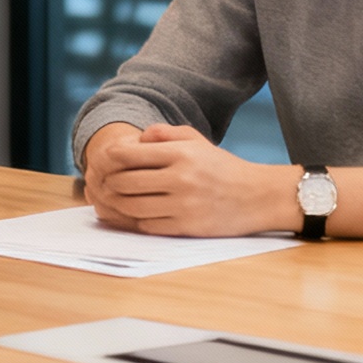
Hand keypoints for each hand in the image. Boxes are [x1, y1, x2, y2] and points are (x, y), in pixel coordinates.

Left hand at [85, 123, 298, 236]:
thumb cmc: (221, 166)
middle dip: (108, 182)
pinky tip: (132, 214)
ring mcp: (183, 206)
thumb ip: (163, 133)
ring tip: (112, 199)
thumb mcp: (195, 140)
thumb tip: (135, 138)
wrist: (258, 196)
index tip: (104, 160)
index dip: (109, 158)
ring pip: (133, 206)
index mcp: (179, 154)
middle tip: (104, 182)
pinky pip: (148, 226)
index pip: (127, 154)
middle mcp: (180, 179)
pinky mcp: (188, 228)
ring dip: (117, 203)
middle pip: (125, 182)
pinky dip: (135, 220)